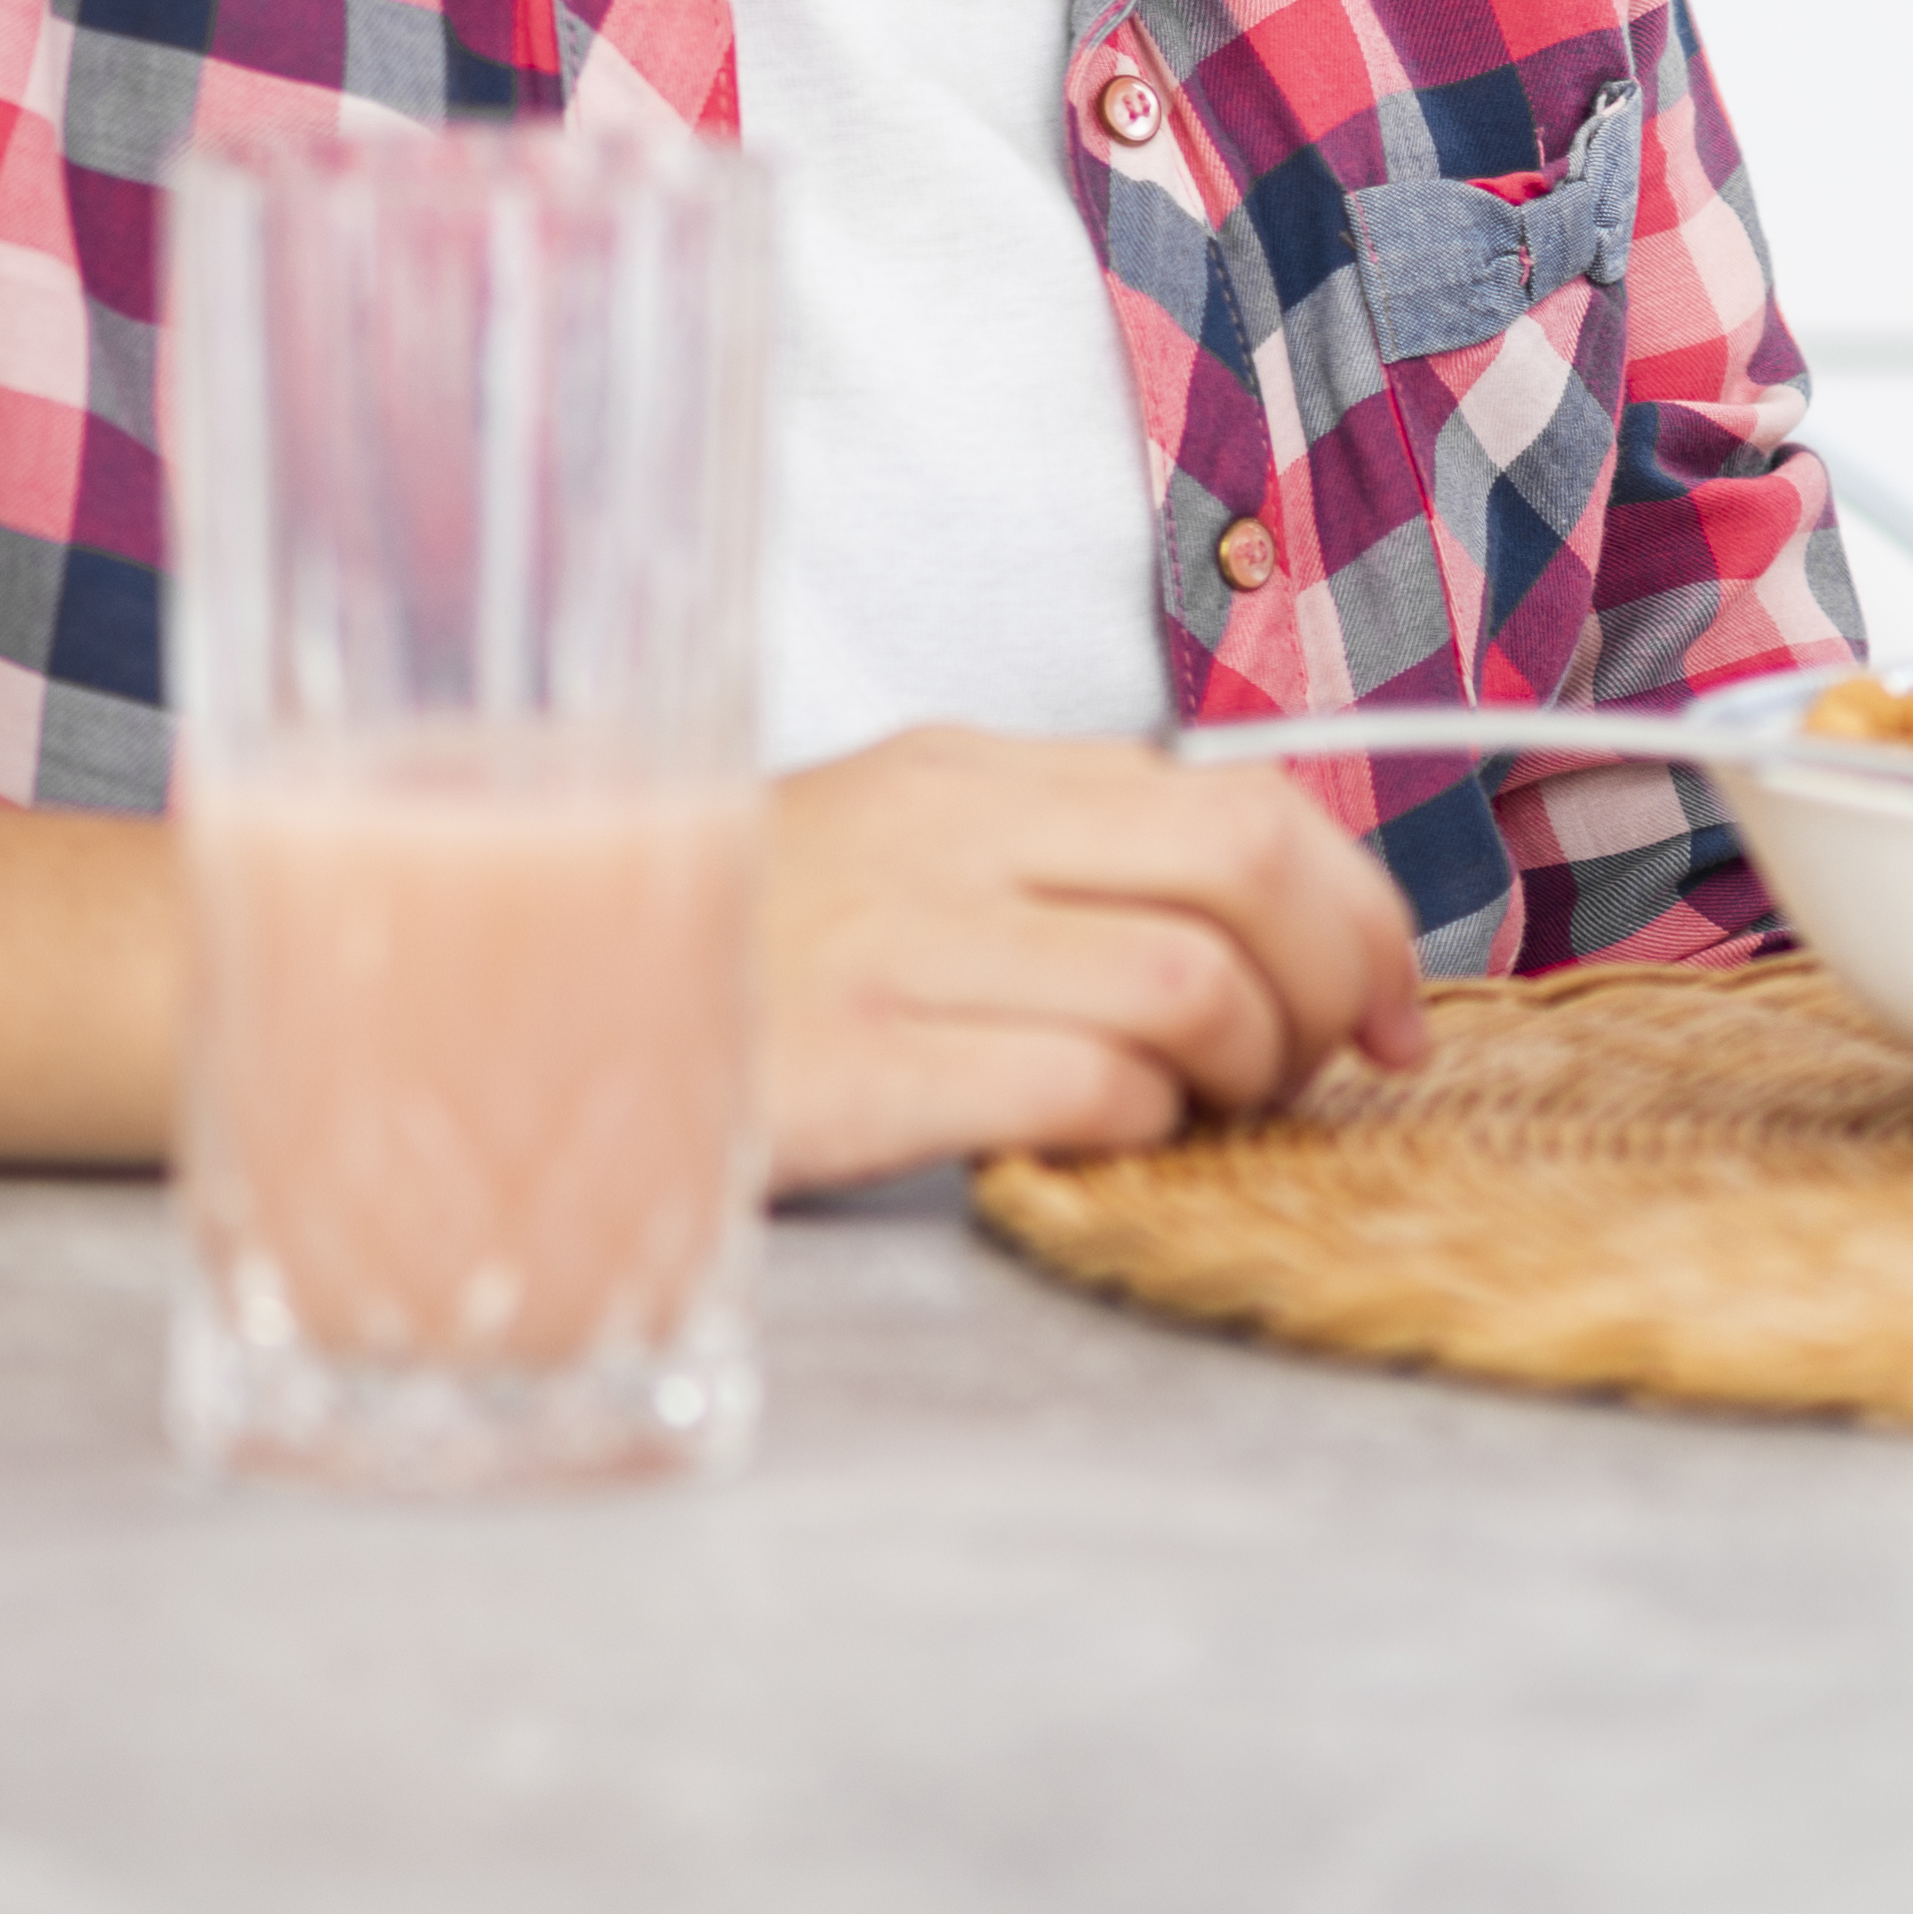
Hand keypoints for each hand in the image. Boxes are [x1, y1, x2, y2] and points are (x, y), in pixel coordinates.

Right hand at [759, 726, 1430, 1191]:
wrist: (521, 1008)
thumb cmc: (741, 958)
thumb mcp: (894, 854)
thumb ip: (1061, 865)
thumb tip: (1266, 928)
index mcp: (973, 773)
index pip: (1247, 801)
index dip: (1360, 908)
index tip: (1391, 1002)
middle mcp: (948, 835)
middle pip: (1247, 869)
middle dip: (1335, 981)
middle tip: (1323, 1064)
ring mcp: (900, 945)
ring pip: (1188, 981)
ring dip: (1245, 1068)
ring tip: (1206, 1109)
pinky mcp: (858, 1066)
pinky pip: (1083, 1086)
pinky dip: (1139, 1125)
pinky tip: (1105, 1140)